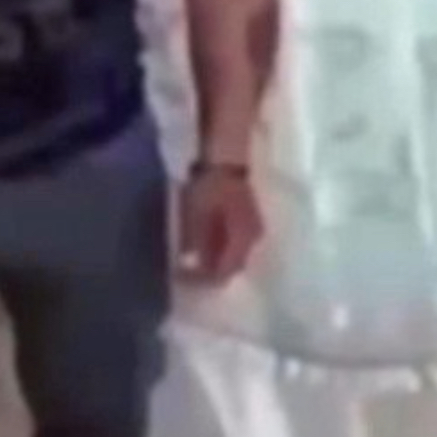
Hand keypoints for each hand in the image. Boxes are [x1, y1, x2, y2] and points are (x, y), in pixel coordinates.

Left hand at [176, 169, 262, 287]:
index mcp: (243, 239)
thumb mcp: (197, 216)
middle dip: (210, 273)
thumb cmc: (209, 186)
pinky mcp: (248, 218)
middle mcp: (253, 238)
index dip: (203, 279)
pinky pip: (236, 243)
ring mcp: (253, 228)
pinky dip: (221, 248)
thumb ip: (196, 244)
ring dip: (216, 261)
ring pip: (236, 255)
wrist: (225, 157)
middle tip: (188, 273)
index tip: (183, 278)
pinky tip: (206, 244)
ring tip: (195, 260)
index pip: (225, 272)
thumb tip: (191, 266)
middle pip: (233, 266)